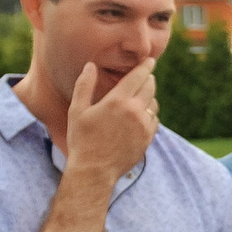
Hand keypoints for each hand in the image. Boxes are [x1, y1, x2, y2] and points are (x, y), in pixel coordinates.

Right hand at [67, 61, 159, 182]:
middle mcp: (134, 111)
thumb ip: (84, 85)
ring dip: (149, 97)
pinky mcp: (148, 139)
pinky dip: (150, 114)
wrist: (94, 171)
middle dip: (148, 78)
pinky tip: (141, 115)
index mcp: (117, 101)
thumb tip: (90, 65)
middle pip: (149, 87)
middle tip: (146, 75)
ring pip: (153, 104)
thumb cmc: (81, 140)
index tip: (150, 60)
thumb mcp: (77, 111)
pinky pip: (154, 120)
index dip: (146, 66)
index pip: (138, 76)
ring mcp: (144, 126)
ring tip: (142, 95)